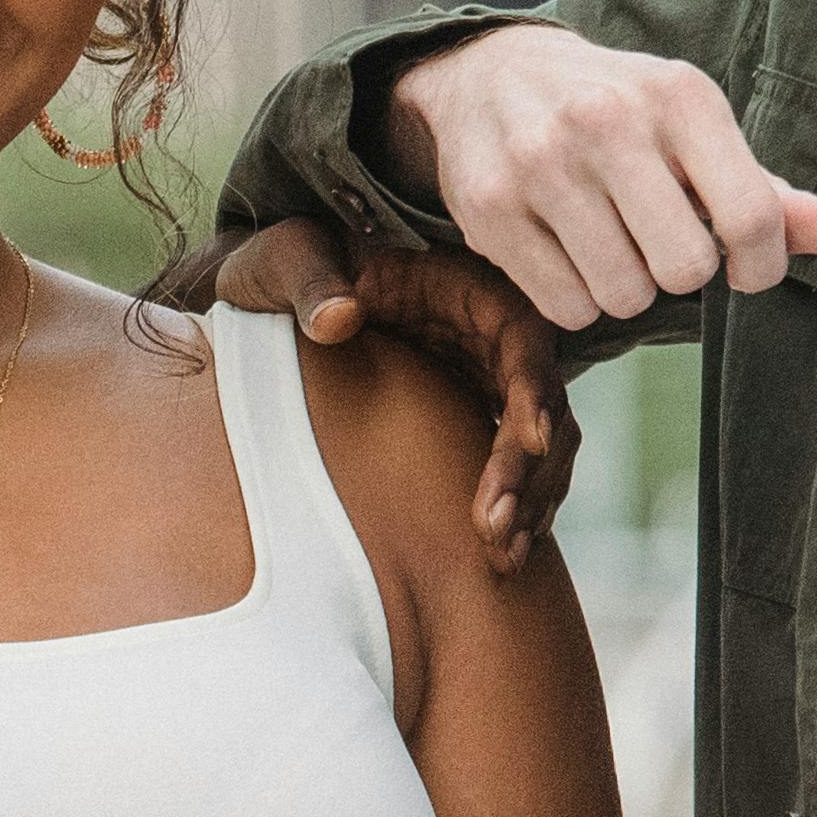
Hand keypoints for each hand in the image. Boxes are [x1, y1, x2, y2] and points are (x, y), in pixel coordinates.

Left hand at [204, 220, 576, 570]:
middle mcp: (492, 336)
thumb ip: (312, 278)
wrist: (273, 291)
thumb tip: (338, 318)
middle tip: (495, 529)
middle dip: (529, 469)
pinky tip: (499, 555)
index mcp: (469, 286)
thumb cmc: (287, 263)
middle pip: (542, 405)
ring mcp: (487, 379)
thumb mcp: (289, 258)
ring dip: (528, 502)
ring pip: (539, 447)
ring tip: (502, 559)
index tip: (531, 438)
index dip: (536, 389)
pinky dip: (512, 507)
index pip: (525, 337)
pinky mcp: (471, 414)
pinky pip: (511, 466)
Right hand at [392, 24, 816, 330]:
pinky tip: (567, 252)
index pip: (750, 217)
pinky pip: (565, 306)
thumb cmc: (617, 113)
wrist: (490, 75)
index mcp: (678, 95)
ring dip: (627, 288)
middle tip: (662, 247)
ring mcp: (541, 163)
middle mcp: (607, 120)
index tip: (745, 265)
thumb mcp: (693, 129)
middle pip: (685, 269)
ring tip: (611, 245)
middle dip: (682, 275)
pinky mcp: (489, 206)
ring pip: (622, 295)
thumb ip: (764, 188)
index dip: (761, 265)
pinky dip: (576, 299)